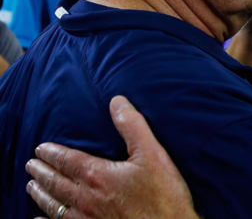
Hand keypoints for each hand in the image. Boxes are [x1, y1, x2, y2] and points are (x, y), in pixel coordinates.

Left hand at [26, 96, 196, 218]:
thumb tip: (117, 102)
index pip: (67, 160)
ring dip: (40, 194)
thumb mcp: (152, 154)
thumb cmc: (163, 195)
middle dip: (41, 172)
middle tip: (30, 165)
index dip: (52, 153)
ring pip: (54, 206)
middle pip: (55, 183)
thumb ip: (133, 126)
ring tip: (31, 187)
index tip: (40, 148)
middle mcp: (85, 198)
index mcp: (97, 175)